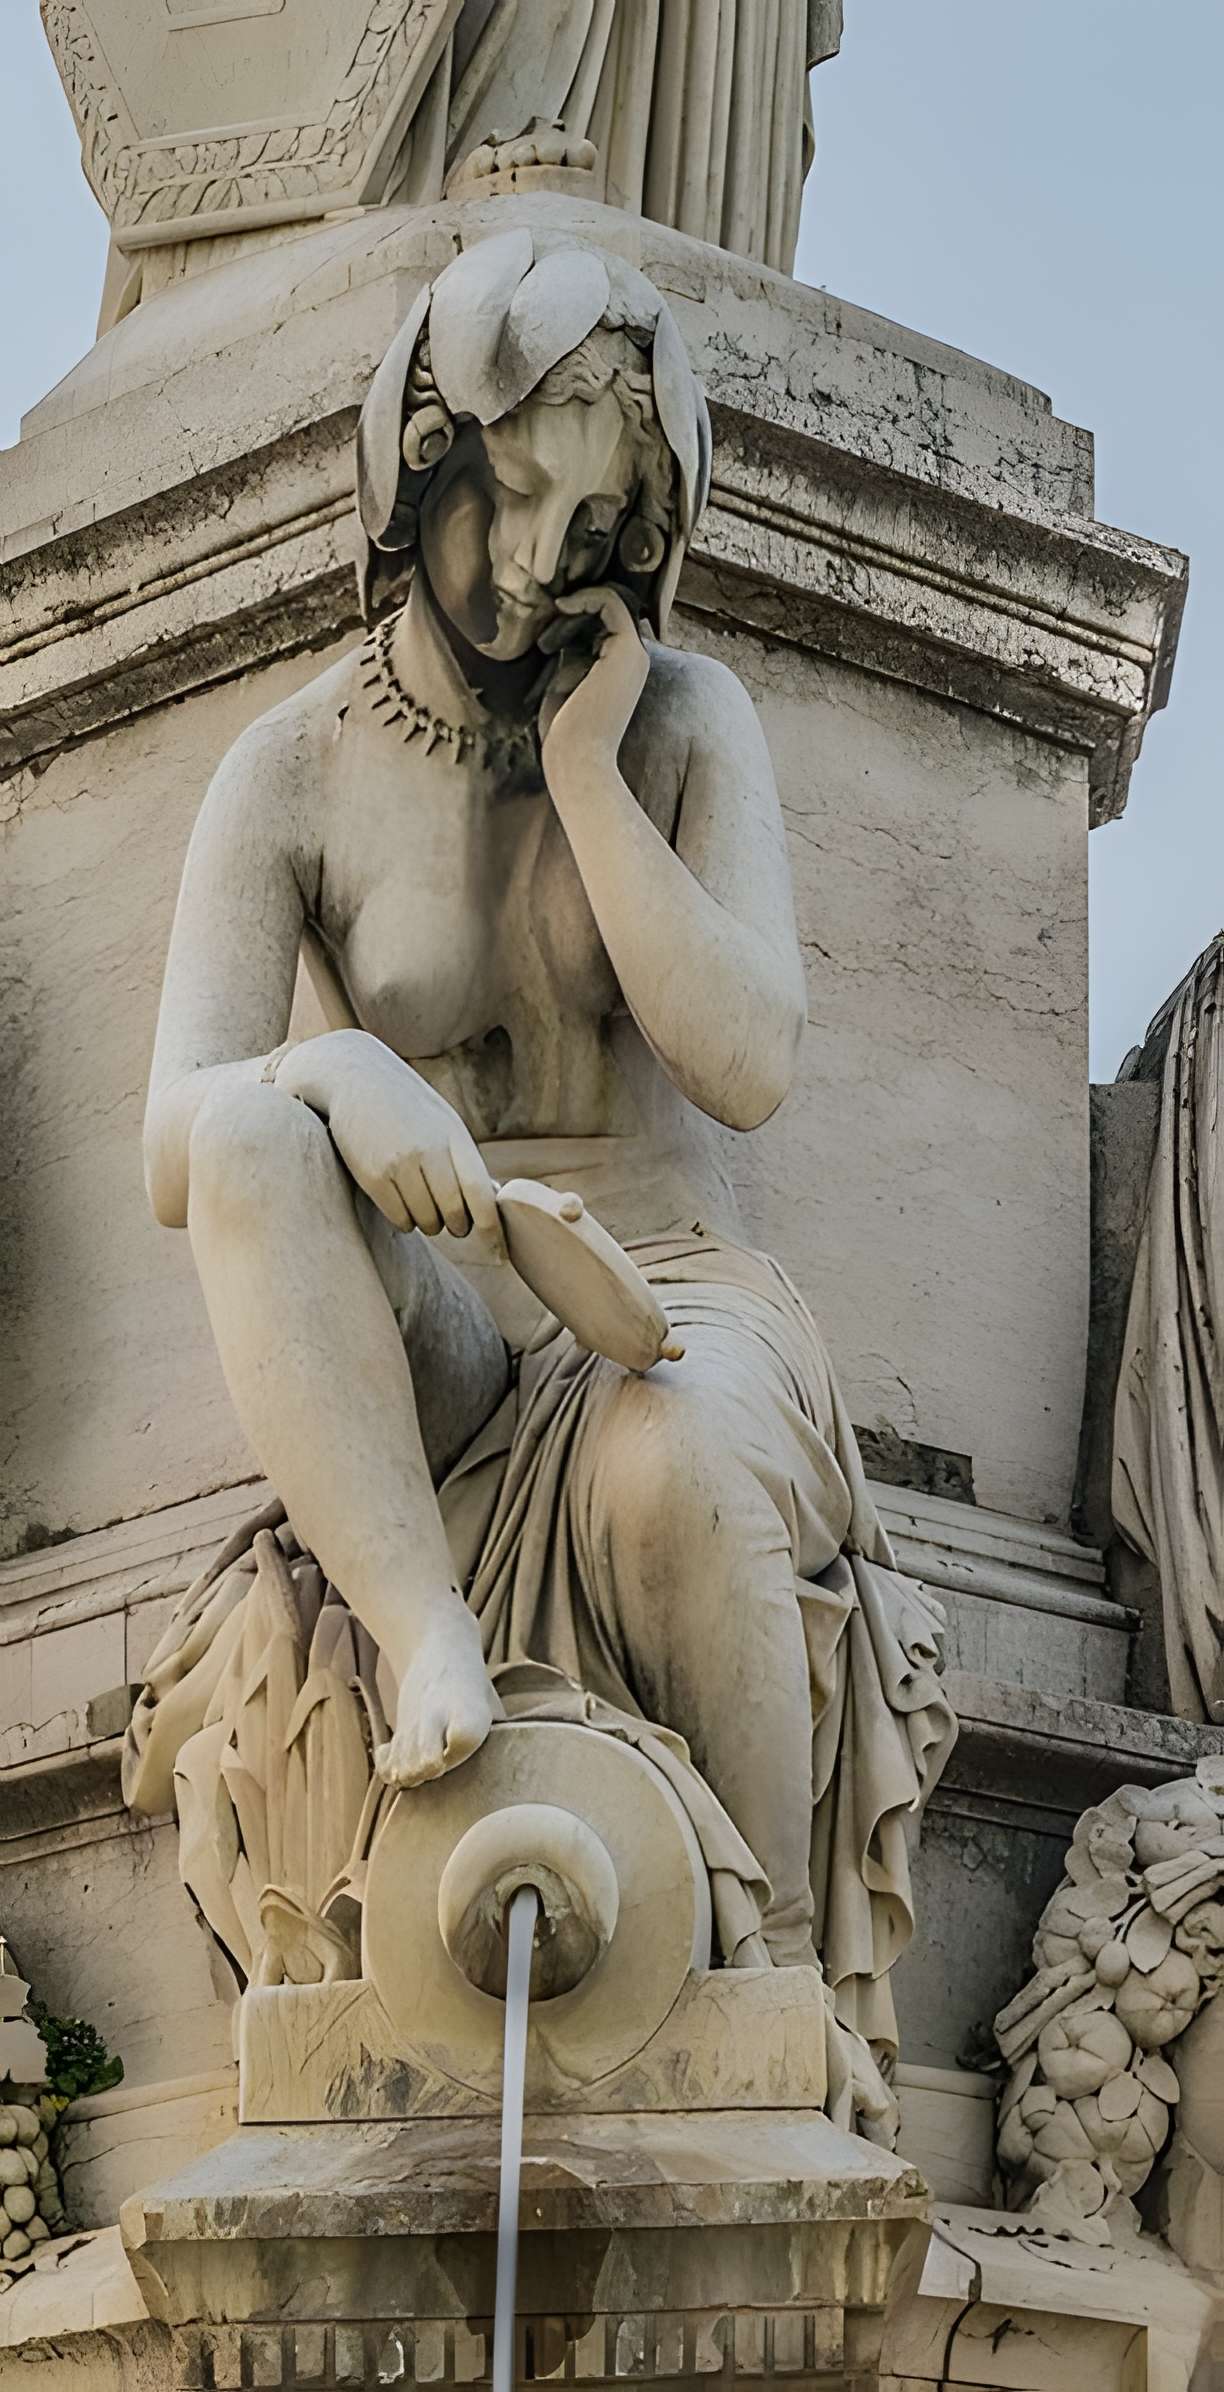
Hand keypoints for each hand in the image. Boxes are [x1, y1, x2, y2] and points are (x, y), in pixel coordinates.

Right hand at [274, 1030, 499, 1240]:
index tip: (497, 1247)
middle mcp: (428, 1150)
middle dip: (457, 1226)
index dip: (491, 1227)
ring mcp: (399, 1164)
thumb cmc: (408, 1107)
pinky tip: (402, 1201)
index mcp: (454, 1136)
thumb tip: (489, 1203)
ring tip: (421, 1201)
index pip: (480, 1193)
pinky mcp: (372, 1176)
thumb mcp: (443, 1122)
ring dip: (429, 1223)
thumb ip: (464, 1159)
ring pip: (427, 1222)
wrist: (355, 1079)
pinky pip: (400, 1219)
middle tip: (452, 1221)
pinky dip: (405, 1220)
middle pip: (454, 1215)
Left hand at [538, 586, 649, 787]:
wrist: (576, 758)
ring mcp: (633, 654)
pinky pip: (611, 602)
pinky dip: (585, 597)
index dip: (573, 620)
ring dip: (573, 607)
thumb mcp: (563, 684)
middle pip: (604, 612)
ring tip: (549, 632)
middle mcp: (632, 660)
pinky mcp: (627, 650)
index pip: (602, 626)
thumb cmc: (565, 733)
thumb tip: (563, 630)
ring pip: (607, 603)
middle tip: (543, 636)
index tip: (544, 633)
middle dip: (570, 614)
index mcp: (620, 671)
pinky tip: (561, 608)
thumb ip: (570, 656)